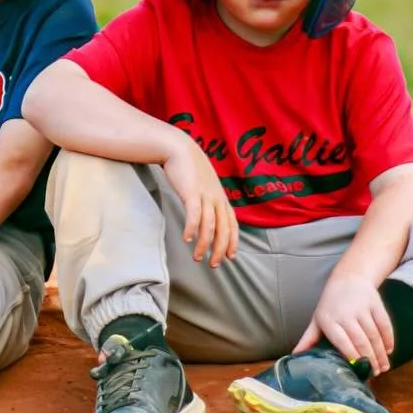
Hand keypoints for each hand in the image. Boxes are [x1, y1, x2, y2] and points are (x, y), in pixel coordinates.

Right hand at [161, 135, 237, 267]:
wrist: (179, 148)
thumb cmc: (190, 168)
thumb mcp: (204, 184)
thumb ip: (208, 199)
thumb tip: (206, 215)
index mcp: (221, 197)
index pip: (232, 223)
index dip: (233, 241)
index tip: (231, 256)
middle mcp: (216, 197)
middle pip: (223, 228)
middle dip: (220, 249)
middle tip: (214, 264)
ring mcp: (205, 194)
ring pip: (209, 225)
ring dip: (204, 243)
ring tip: (197, 257)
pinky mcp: (191, 191)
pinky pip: (194, 213)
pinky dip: (192, 227)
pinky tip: (187, 239)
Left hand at [295, 277, 393, 375]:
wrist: (348, 277)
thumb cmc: (331, 304)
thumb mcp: (318, 319)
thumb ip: (309, 338)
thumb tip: (295, 355)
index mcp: (329, 320)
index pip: (342, 342)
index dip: (352, 357)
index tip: (359, 370)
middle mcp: (346, 314)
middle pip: (361, 341)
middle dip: (369, 359)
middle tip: (375, 374)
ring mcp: (362, 308)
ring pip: (374, 335)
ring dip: (380, 353)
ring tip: (383, 367)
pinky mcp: (376, 303)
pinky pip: (385, 324)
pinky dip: (388, 339)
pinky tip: (389, 351)